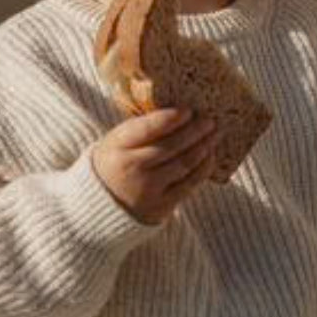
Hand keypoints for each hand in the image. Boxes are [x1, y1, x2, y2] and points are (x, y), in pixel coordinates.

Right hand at [91, 107, 217, 225]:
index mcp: (117, 147)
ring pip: (184, 164)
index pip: (147, 129)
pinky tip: (209, 155)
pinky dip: (203, 168)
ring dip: (203, 147)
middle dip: (195, 131)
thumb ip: (142, 127)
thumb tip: (181, 111)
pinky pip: (189, 184)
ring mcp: (147, 189)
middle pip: (171, 146)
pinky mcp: (161, 206)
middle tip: (210, 120)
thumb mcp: (116, 141)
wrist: (101, 205)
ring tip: (214, 135)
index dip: (170, 119)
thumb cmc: (116, 162)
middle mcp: (132, 168)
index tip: (188, 110)